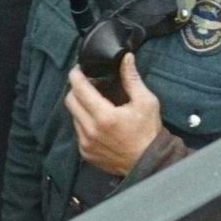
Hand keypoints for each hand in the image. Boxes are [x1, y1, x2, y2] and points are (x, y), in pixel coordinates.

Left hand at [64, 54, 163, 176]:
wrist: (150, 163)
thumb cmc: (149, 132)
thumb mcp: (145, 102)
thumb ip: (131, 78)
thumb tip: (125, 57)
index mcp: (104, 116)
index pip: (79, 88)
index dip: (76, 75)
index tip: (79, 69)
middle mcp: (91, 131)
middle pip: (70, 100)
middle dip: (76, 88)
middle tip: (89, 84)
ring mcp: (86, 143)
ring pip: (73, 116)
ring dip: (80, 106)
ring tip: (95, 102)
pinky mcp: (86, 153)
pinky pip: (77, 131)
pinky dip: (83, 122)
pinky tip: (97, 120)